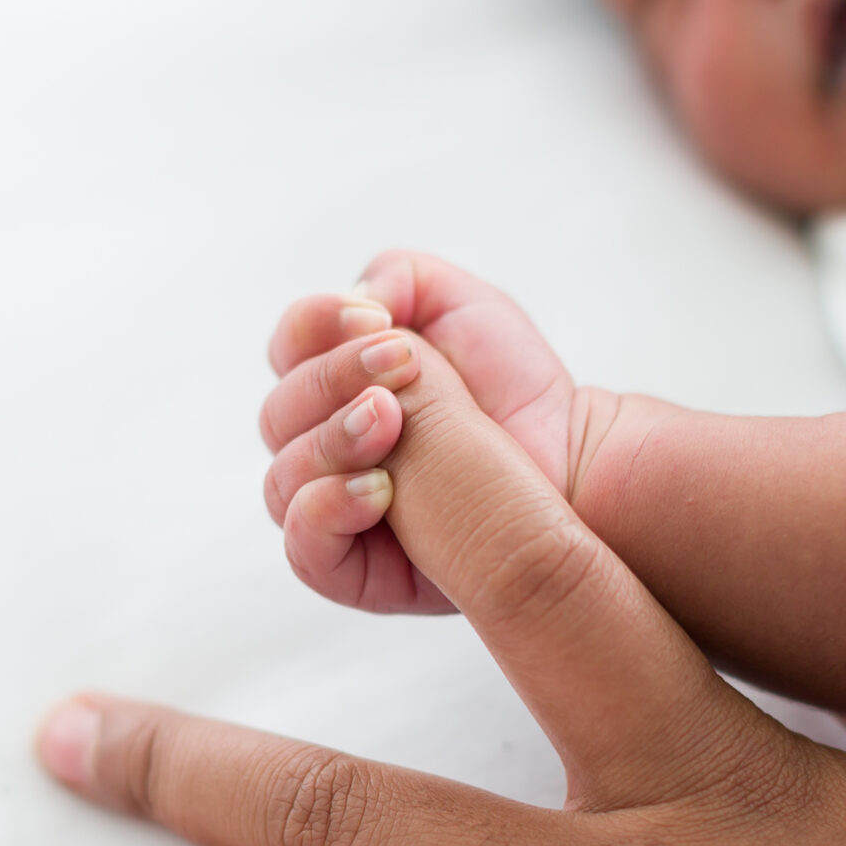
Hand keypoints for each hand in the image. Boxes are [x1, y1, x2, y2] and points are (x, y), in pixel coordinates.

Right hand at [258, 250, 638, 613]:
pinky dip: (325, 511)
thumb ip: (395, 278)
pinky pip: (304, 548)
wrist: (566, 452)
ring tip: (393, 424)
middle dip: (333, 382)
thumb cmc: (510, 383)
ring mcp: (334, 508)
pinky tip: (378, 488)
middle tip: (400, 370)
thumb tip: (350, 305)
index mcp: (333, 384)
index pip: (287, 350)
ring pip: (284, 478)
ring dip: (332, 442)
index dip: (316, 326)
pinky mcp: (357, 567)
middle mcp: (323, 446)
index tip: (379, 319)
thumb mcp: (458, 303)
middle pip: (279, 413)